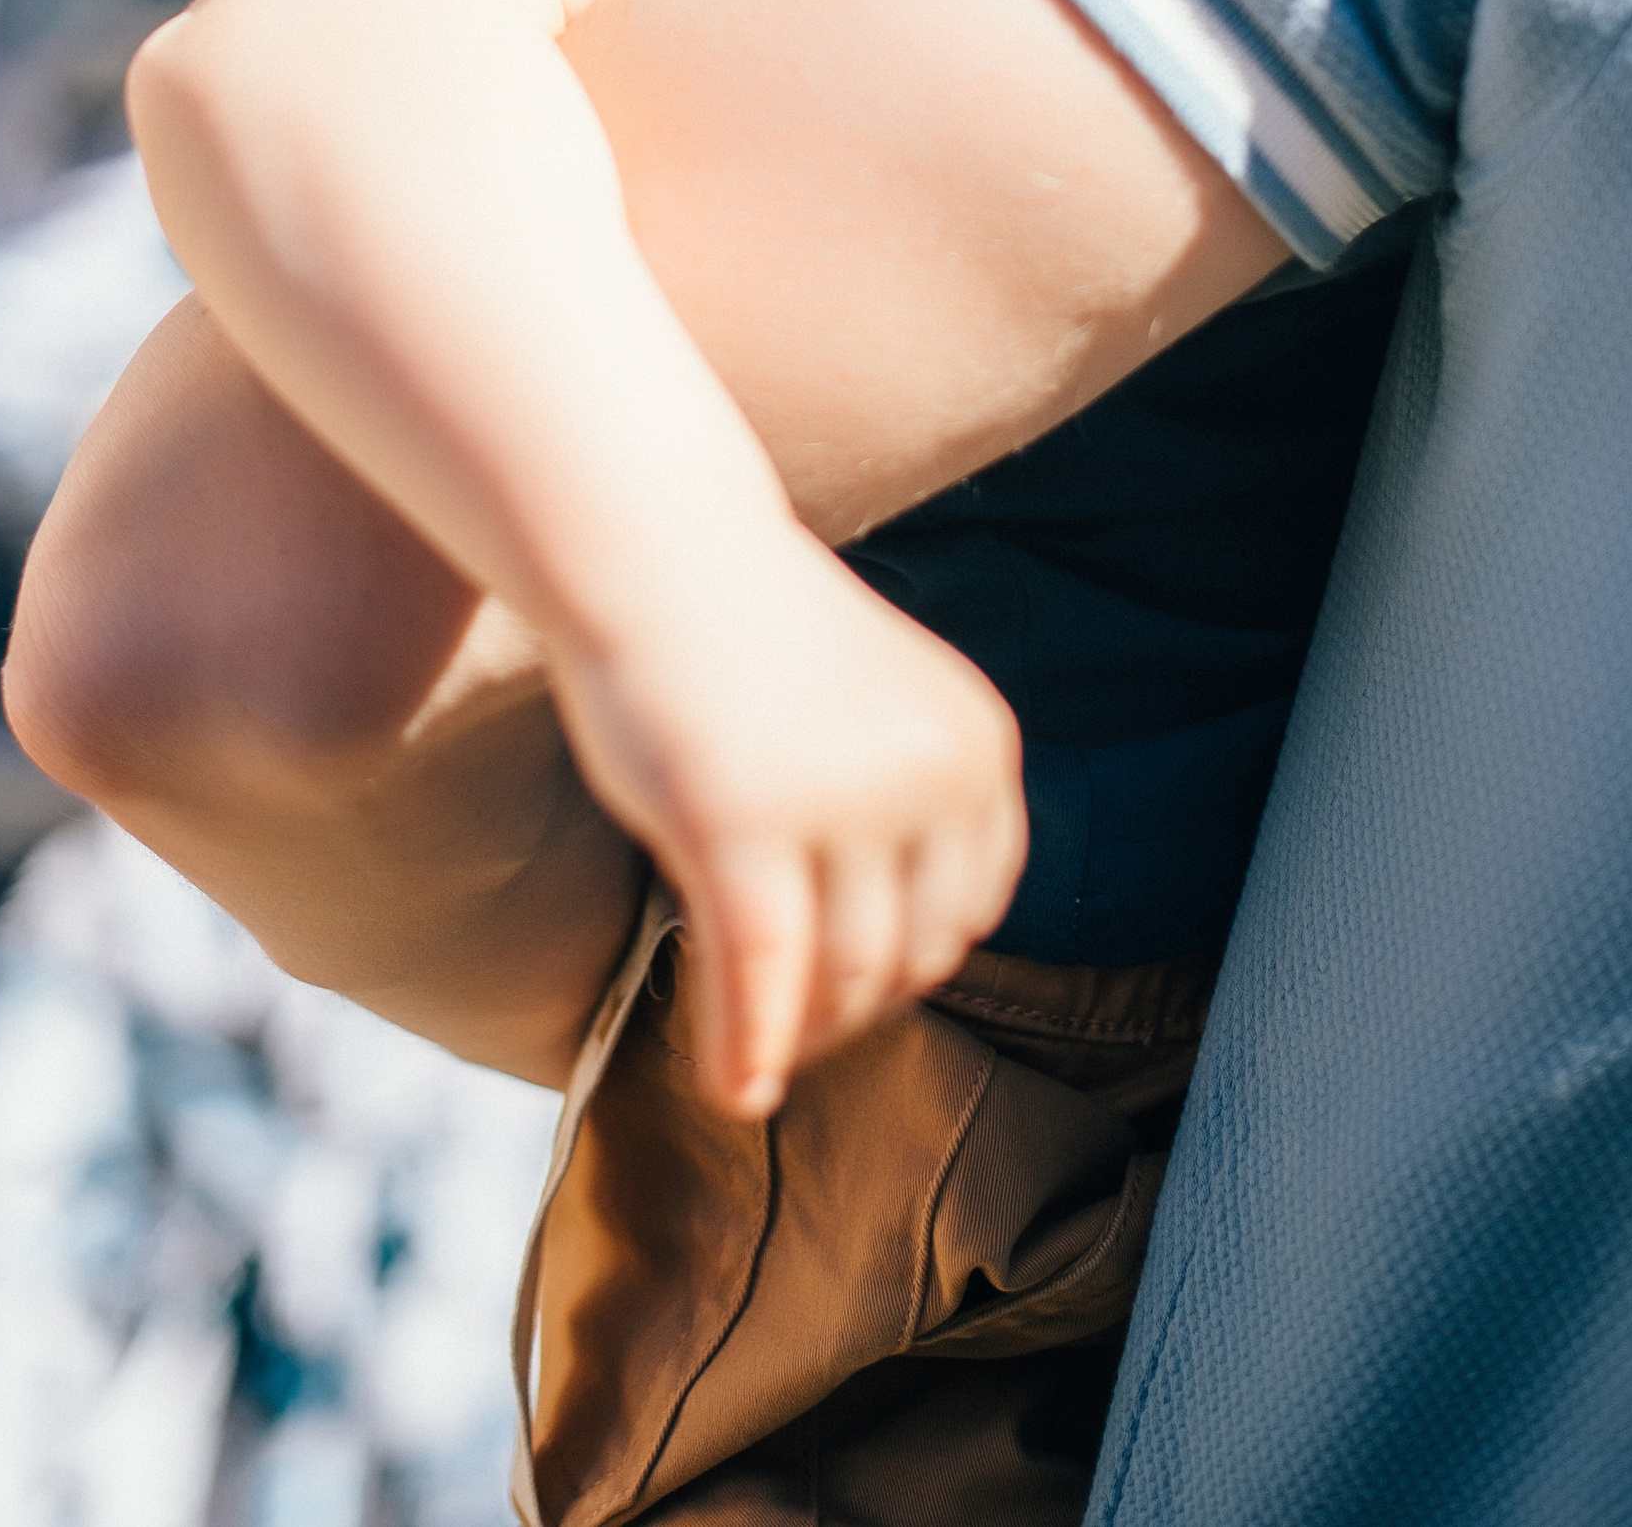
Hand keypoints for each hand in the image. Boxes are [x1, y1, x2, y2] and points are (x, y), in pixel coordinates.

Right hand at [546, 519, 1027, 1119]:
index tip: (846, 982)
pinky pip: (762, 979)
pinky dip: (747, 1047)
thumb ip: (905, 811)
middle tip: (787, 1027)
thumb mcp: (875, 710)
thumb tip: (889, 972)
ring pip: (843, 980)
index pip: (969, 908)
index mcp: (977, 744)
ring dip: (798, 1038)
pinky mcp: (743, 825)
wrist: (654, 547)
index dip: (907, 962)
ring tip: (748, 1050)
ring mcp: (841, 800)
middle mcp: (930, 773)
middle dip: (851, 1007)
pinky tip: (729, 1085)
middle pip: (912, 956)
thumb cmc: (748, 632)